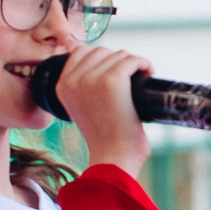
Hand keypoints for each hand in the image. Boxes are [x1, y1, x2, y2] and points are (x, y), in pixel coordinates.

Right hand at [53, 44, 153, 176]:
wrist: (112, 158)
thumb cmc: (104, 139)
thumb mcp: (81, 108)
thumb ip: (83, 88)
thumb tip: (101, 66)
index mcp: (62, 85)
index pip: (80, 52)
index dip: (101, 58)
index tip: (115, 70)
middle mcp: (74, 79)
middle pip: (101, 51)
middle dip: (118, 61)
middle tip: (131, 77)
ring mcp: (93, 79)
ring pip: (119, 55)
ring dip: (133, 63)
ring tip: (141, 77)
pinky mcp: (113, 81)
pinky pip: (132, 60)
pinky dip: (144, 64)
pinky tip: (148, 73)